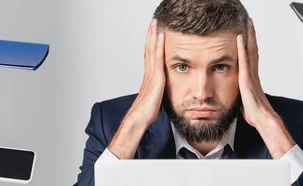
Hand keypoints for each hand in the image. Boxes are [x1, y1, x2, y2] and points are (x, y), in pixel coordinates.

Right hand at [107, 19, 164, 158]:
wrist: (139, 119)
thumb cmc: (146, 113)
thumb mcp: (156, 99)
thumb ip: (159, 92)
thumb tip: (163, 93)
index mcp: (149, 77)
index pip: (150, 56)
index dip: (151, 43)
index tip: (154, 33)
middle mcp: (149, 73)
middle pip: (149, 49)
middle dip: (151, 34)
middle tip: (154, 21)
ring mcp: (151, 74)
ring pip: (151, 50)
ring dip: (153, 35)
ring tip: (156, 23)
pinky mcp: (155, 78)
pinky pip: (157, 58)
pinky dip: (158, 45)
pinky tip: (161, 37)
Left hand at [236, 18, 278, 126]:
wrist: (262, 118)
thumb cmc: (255, 112)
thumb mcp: (246, 101)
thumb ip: (243, 95)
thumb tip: (240, 98)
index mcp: (251, 78)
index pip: (251, 57)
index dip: (250, 45)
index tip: (248, 34)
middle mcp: (252, 73)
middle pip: (253, 49)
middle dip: (252, 35)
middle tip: (250, 22)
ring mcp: (251, 74)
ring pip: (250, 50)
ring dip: (249, 36)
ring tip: (248, 23)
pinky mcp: (247, 78)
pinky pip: (244, 59)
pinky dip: (242, 47)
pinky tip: (240, 37)